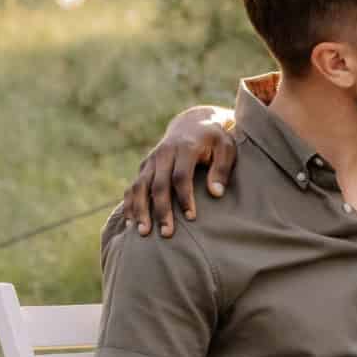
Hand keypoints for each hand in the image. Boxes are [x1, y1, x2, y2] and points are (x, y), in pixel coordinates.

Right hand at [123, 106, 236, 237]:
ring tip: (143, 232)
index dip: (185, 197)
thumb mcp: (225, 148)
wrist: (193, 123)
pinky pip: (133, 186)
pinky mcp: (145, 166)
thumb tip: (216, 193)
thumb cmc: (215, 140)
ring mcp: (151, 160)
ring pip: (140, 186)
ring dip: (140, 210)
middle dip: (161, 210)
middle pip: (158, 185)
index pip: (181, 176)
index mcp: (184, 148)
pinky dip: (130, 203)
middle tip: (167, 233)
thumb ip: (221, 169)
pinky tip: (131, 222)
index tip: (191, 217)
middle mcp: (163, 154)